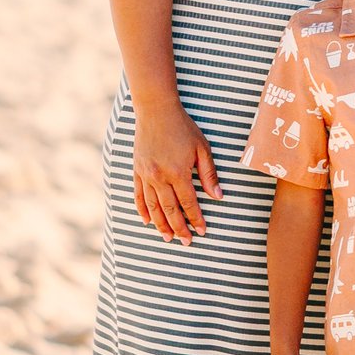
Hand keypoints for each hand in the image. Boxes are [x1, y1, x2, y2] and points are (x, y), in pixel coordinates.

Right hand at [132, 103, 221, 242]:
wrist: (156, 111)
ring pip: (152, 207)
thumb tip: (218, 197)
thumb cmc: (183, 127)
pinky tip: (147, 221)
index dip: (196, 219)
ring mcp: (145, 175)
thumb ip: (209, 174)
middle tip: (185, 243)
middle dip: (179, 228)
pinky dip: (142, 210)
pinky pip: (138, 196)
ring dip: (160, 224)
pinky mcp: (136, 171)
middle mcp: (159, 177)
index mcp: (178, 172)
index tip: (202, 231)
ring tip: (167, 238)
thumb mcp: (202, 148)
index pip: (188, 203)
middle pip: (170, 210)